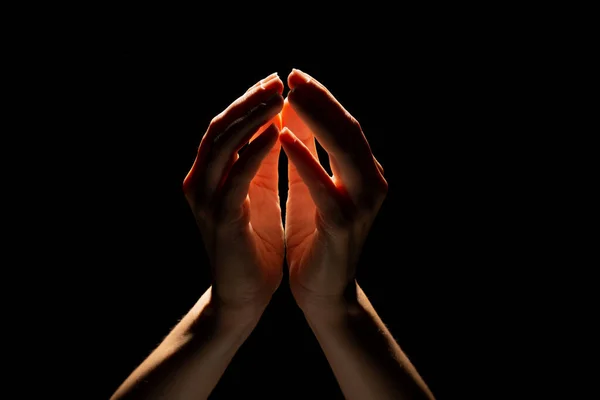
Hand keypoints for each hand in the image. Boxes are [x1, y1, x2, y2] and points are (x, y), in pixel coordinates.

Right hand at [183, 73, 284, 312]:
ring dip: (251, 118)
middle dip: (249, 101)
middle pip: (220, 128)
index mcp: (210, 176)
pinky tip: (276, 134)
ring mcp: (207, 201)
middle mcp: (201, 183)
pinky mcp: (222, 220)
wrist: (244, 295)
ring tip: (278, 98)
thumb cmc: (254, 245)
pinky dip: (255, 152)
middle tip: (277, 80)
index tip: (275, 81)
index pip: (224, 126)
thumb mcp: (260, 193)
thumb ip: (263, 160)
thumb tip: (278, 122)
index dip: (247, 101)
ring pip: (223, 146)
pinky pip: (238, 177)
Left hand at [281, 69, 386, 309]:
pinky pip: (323, 186)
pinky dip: (305, 159)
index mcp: (365, 175)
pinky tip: (285, 137)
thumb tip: (297, 113)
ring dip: (318, 120)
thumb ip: (309, 154)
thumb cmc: (314, 239)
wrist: (322, 292)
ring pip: (345, 151)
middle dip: (321, 101)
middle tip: (294, 76)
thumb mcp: (311, 189)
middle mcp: (371, 186)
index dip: (322, 99)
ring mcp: (361, 206)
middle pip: (349, 131)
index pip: (346, 126)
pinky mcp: (342, 227)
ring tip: (291, 95)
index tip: (295, 76)